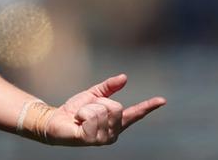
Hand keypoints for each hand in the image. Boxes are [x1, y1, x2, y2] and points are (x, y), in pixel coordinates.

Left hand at [46, 74, 164, 145]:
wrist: (55, 119)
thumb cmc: (74, 110)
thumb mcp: (93, 95)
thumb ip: (108, 87)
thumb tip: (125, 77)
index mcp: (115, 122)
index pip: (135, 113)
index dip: (148, 107)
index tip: (162, 100)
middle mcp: (113, 133)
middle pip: (116, 106)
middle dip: (98, 102)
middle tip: (86, 110)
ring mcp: (103, 138)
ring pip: (103, 111)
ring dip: (87, 109)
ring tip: (80, 117)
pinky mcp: (91, 140)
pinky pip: (91, 118)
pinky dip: (81, 114)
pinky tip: (77, 122)